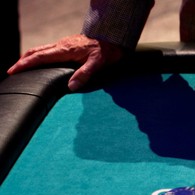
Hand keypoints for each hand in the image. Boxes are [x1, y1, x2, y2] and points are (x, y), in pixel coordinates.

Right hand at [7, 34, 124, 90]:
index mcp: (65, 50)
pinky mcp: (67, 45)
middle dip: (22, 61)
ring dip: (29, 58)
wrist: (112, 38)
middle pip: (36, 52)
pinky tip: (39, 62)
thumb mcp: (97, 63)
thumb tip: (71, 86)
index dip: (25, 64)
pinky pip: (48, 50)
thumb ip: (84, 74)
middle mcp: (61, 46)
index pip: (40, 57)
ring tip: (21, 67)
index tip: (13, 71)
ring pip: (41, 50)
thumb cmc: (106, 51)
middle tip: (12, 71)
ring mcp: (64, 44)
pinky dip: (39, 56)